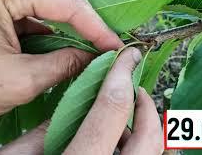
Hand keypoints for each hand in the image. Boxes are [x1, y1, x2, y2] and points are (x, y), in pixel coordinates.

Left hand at [0, 0, 122, 120]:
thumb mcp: (18, 81)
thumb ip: (64, 66)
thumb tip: (94, 58)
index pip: (66, 1)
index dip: (97, 26)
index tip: (115, 46)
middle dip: (86, 14)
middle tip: (104, 39)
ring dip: (70, 20)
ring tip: (89, 42)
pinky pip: (33, 9)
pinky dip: (52, 26)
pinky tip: (63, 45)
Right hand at [0, 48, 163, 154]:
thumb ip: (47, 131)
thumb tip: (73, 104)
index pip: (112, 108)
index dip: (121, 75)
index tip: (127, 57)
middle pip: (147, 134)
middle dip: (145, 105)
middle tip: (133, 89)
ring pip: (155, 153)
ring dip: (146, 127)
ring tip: (127, 117)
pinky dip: (144, 148)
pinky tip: (124, 142)